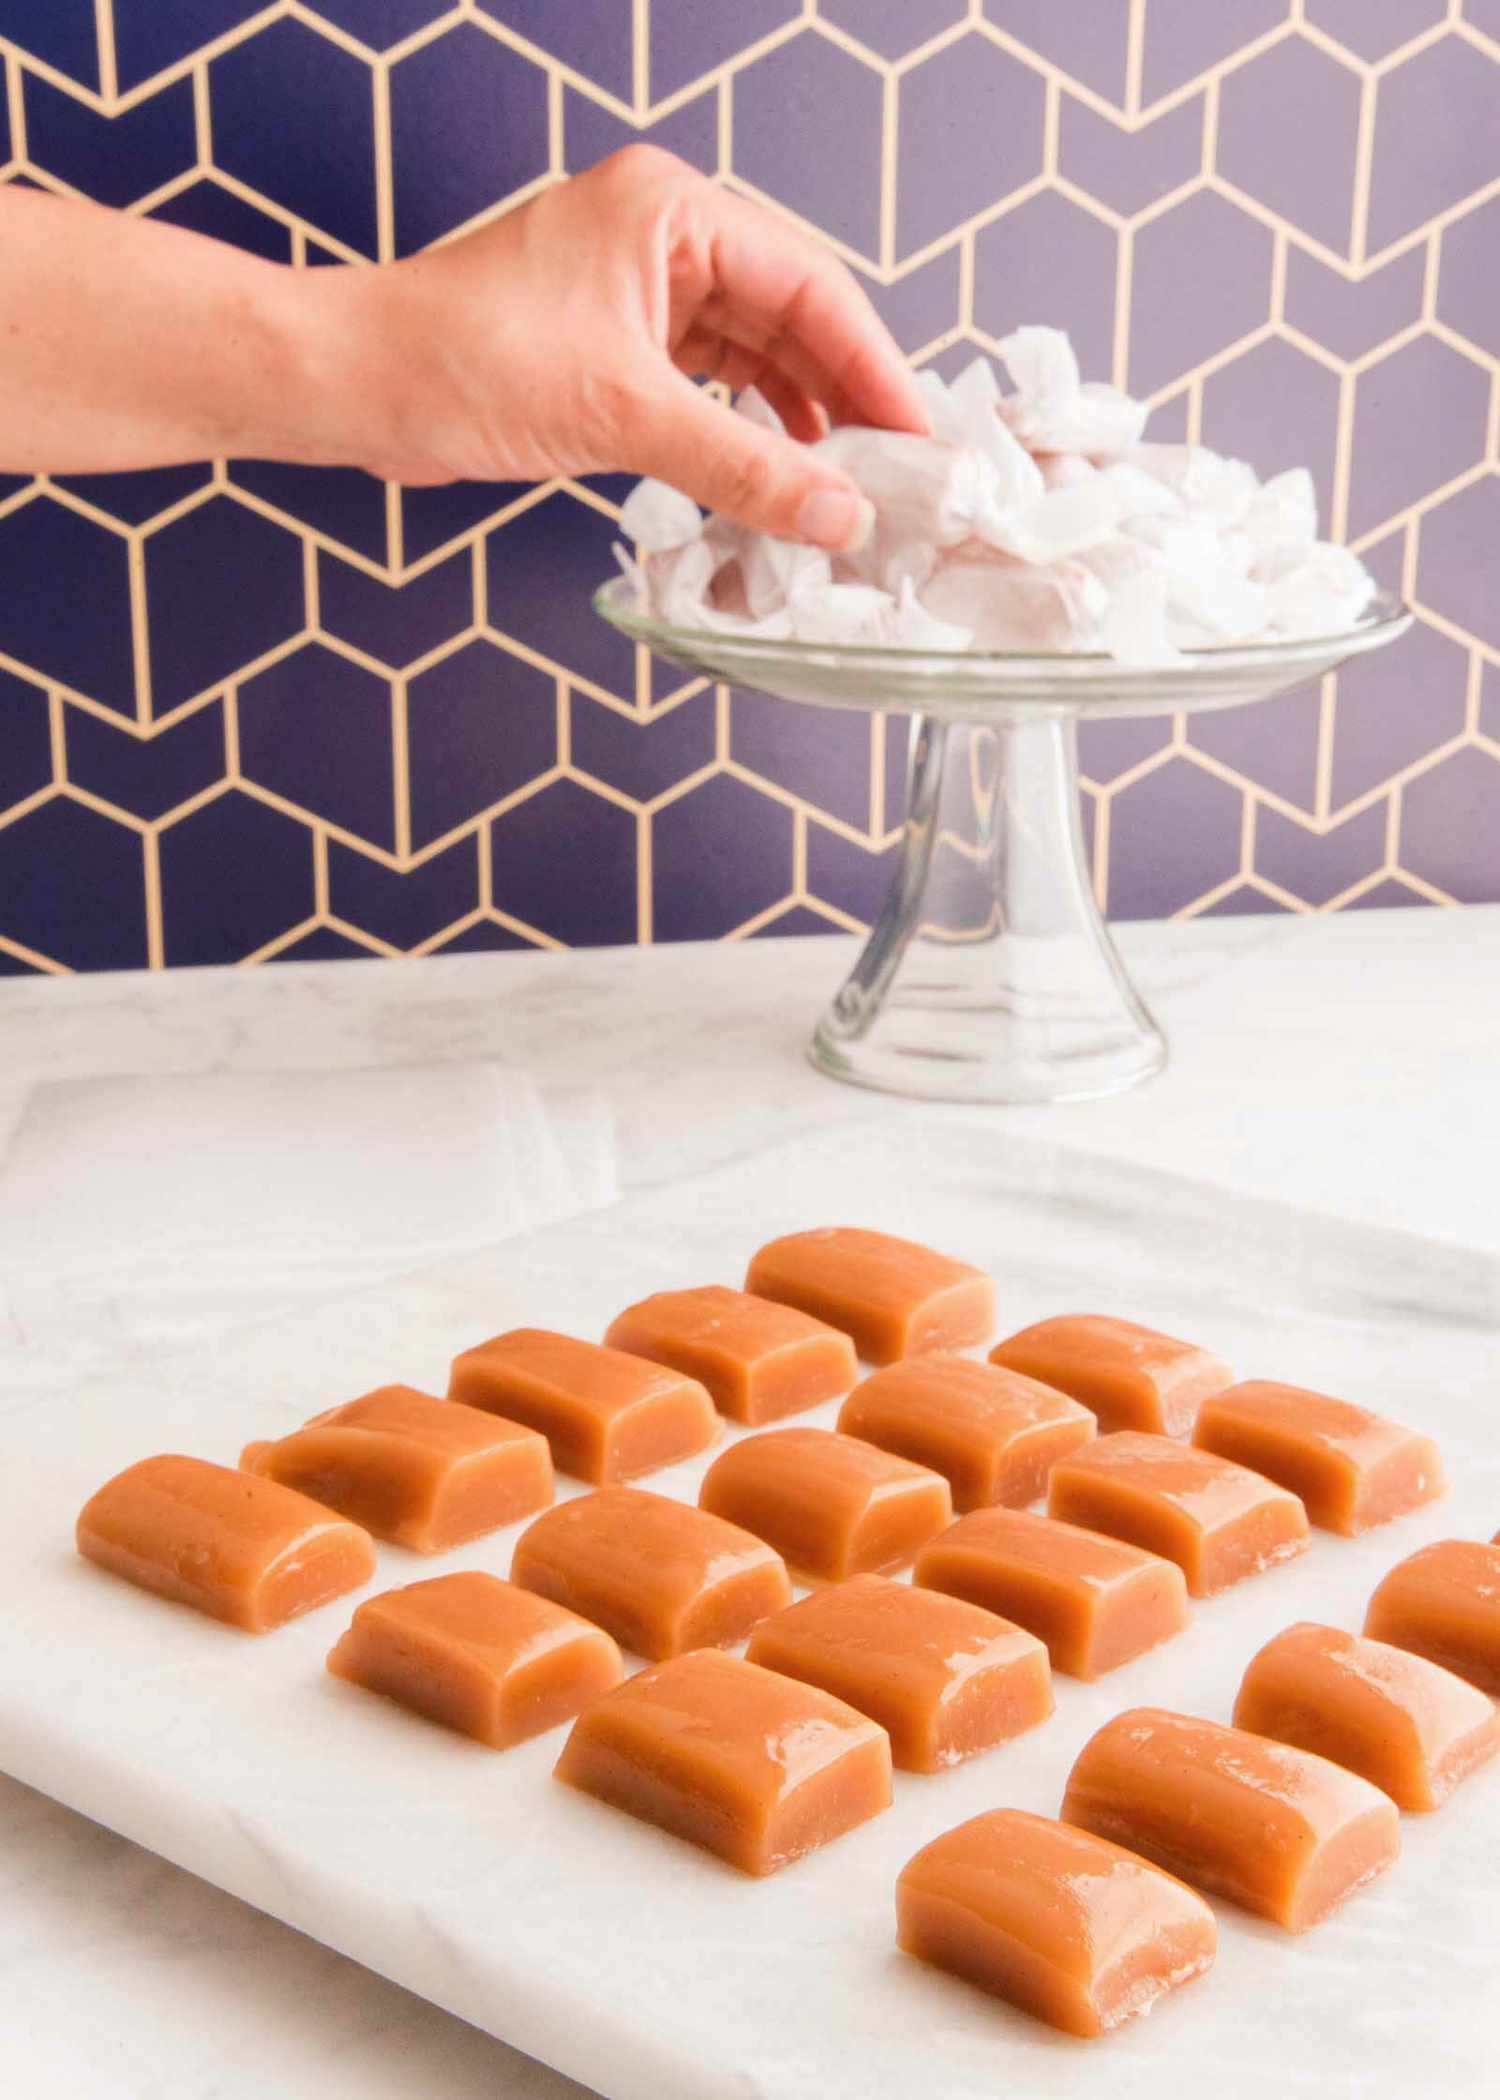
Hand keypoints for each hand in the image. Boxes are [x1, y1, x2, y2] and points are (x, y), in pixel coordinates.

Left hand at [355, 146, 929, 549]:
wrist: (352, 388)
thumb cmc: (456, 363)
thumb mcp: (620, 417)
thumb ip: (742, 466)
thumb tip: (840, 515)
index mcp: (670, 209)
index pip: (811, 283)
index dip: (874, 367)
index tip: (917, 440)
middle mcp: (662, 235)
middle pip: (792, 316)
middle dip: (845, 396)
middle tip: (897, 475)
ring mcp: (637, 288)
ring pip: (754, 352)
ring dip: (799, 419)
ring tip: (846, 488)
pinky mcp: (614, 342)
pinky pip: (709, 381)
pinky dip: (746, 428)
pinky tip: (779, 474)